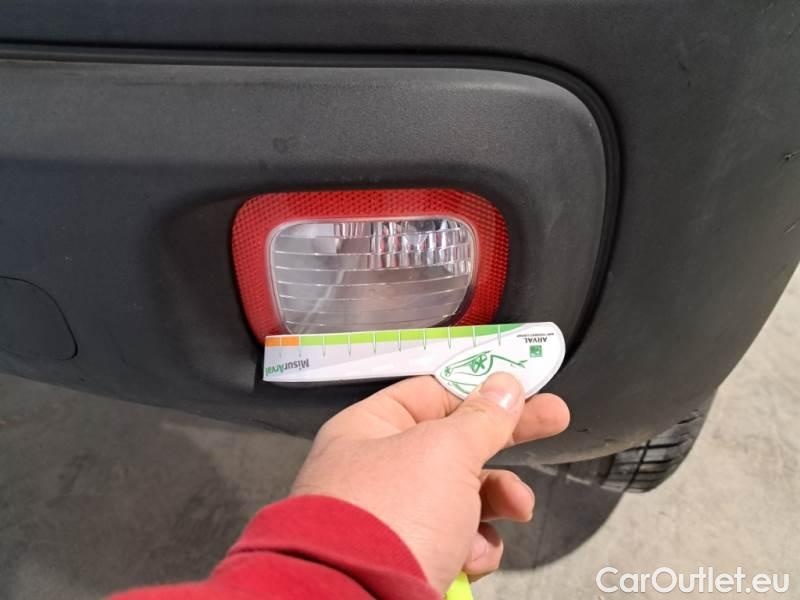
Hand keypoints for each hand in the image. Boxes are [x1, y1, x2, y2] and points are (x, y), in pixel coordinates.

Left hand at [291, 372, 569, 592]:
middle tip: (556, 420)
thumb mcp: (445, 452)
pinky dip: (473, 547)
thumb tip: (506, 384)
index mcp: (370, 429)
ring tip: (518, 507)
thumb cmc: (394, 513)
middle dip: (504, 439)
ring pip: (461, 495)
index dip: (477, 390)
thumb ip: (482, 418)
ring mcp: (394, 518)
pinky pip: (454, 540)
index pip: (430, 394)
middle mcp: (378, 470)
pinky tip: (473, 555)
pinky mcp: (410, 559)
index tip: (522, 389)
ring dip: (496, 499)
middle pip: (453, 443)